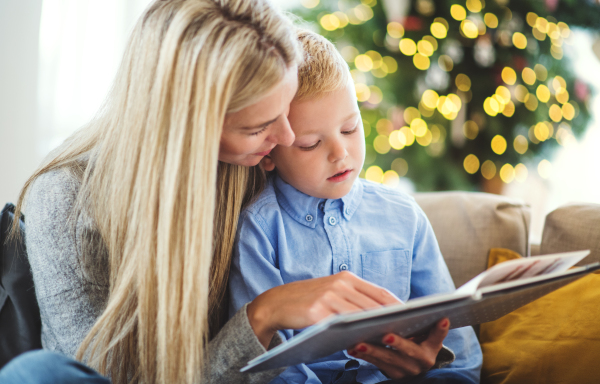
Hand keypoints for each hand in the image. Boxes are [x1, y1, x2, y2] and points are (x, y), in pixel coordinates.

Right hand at [247, 271, 400, 346]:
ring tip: (390, 339)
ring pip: (361, 316)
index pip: (379, 292)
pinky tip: (364, 342)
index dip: (397, 305)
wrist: (276, 303)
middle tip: (406, 332)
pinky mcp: (317, 312)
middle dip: (391, 319)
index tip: (412, 318)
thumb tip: (379, 314)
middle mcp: (339, 284)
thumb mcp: (332, 291)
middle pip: (374, 304)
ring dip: (376, 328)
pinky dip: (355, 334)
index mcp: (346, 278)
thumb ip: (353, 298)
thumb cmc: (307, 301)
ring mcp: (328, 297)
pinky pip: (342, 325)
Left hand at [347, 318, 449, 379]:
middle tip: (385, 335)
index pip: (436, 338)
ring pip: (388, 360)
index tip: (440, 320)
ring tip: (358, 343)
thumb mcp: (429, 336)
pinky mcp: (392, 374)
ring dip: (372, 351)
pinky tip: (352, 349)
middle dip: (396, 343)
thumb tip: (442, 317)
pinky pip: (376, 364)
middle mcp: (420, 362)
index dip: (438, 331)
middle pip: (408, 351)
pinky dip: (363, 356)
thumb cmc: (419, 340)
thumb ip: (432, 327)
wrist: (414, 364)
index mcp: (431, 349)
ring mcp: (405, 370)